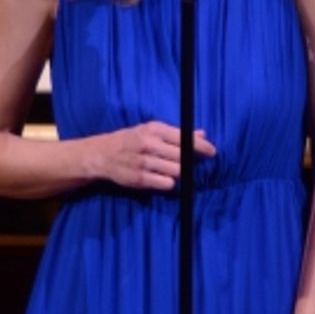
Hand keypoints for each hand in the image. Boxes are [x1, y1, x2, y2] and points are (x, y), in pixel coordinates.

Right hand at [94, 121, 215, 189]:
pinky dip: (168, 182)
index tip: (212, 151)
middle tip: (189, 163)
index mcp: (153, 129)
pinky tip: (162, 178)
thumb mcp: (151, 131)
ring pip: (176, 171)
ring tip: (171, 169)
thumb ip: (177, 134)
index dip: (201, 146)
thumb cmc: (130, 140)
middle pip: (182, 157)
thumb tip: (202, 134)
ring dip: (178, 172)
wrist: (102, 155)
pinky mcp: (139, 179)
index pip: (184, 138)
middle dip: (189, 161)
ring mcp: (143, 162)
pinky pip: (166, 184)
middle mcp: (149, 144)